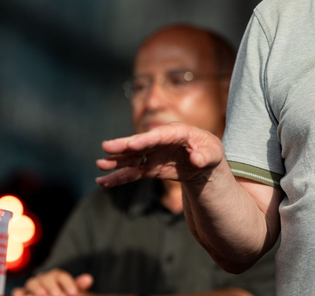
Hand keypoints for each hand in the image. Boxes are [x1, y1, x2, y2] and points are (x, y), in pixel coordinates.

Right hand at [11, 270, 92, 295]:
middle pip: (46, 278)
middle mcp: (43, 278)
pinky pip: (18, 291)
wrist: (56, 295)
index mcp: (56, 276)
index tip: (73, 293)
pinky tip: (21, 295)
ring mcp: (32, 286)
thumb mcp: (71, 290)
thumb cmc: (63, 293)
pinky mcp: (22, 293)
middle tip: (59, 295)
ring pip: (31, 282)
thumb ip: (78, 285)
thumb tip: (89, 278)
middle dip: (52, 286)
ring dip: (36, 288)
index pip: (61, 276)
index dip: (67, 283)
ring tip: (43, 295)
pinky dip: (19, 293)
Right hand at [97, 123, 224, 187]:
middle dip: (124, 145)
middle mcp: (161, 141)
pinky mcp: (149, 168)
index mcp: (178, 132)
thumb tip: (196, 159)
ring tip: (100, 165)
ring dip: (116, 161)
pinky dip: (119, 177)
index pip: (160, 135)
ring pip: (132, 157)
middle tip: (106, 147)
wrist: (204, 162)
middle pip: (141, 143)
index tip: (132, 144)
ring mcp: (153, 154)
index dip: (146, 139)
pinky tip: (103, 182)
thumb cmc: (209, 152)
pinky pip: (132, 172)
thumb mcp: (214, 154)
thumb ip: (206, 156)